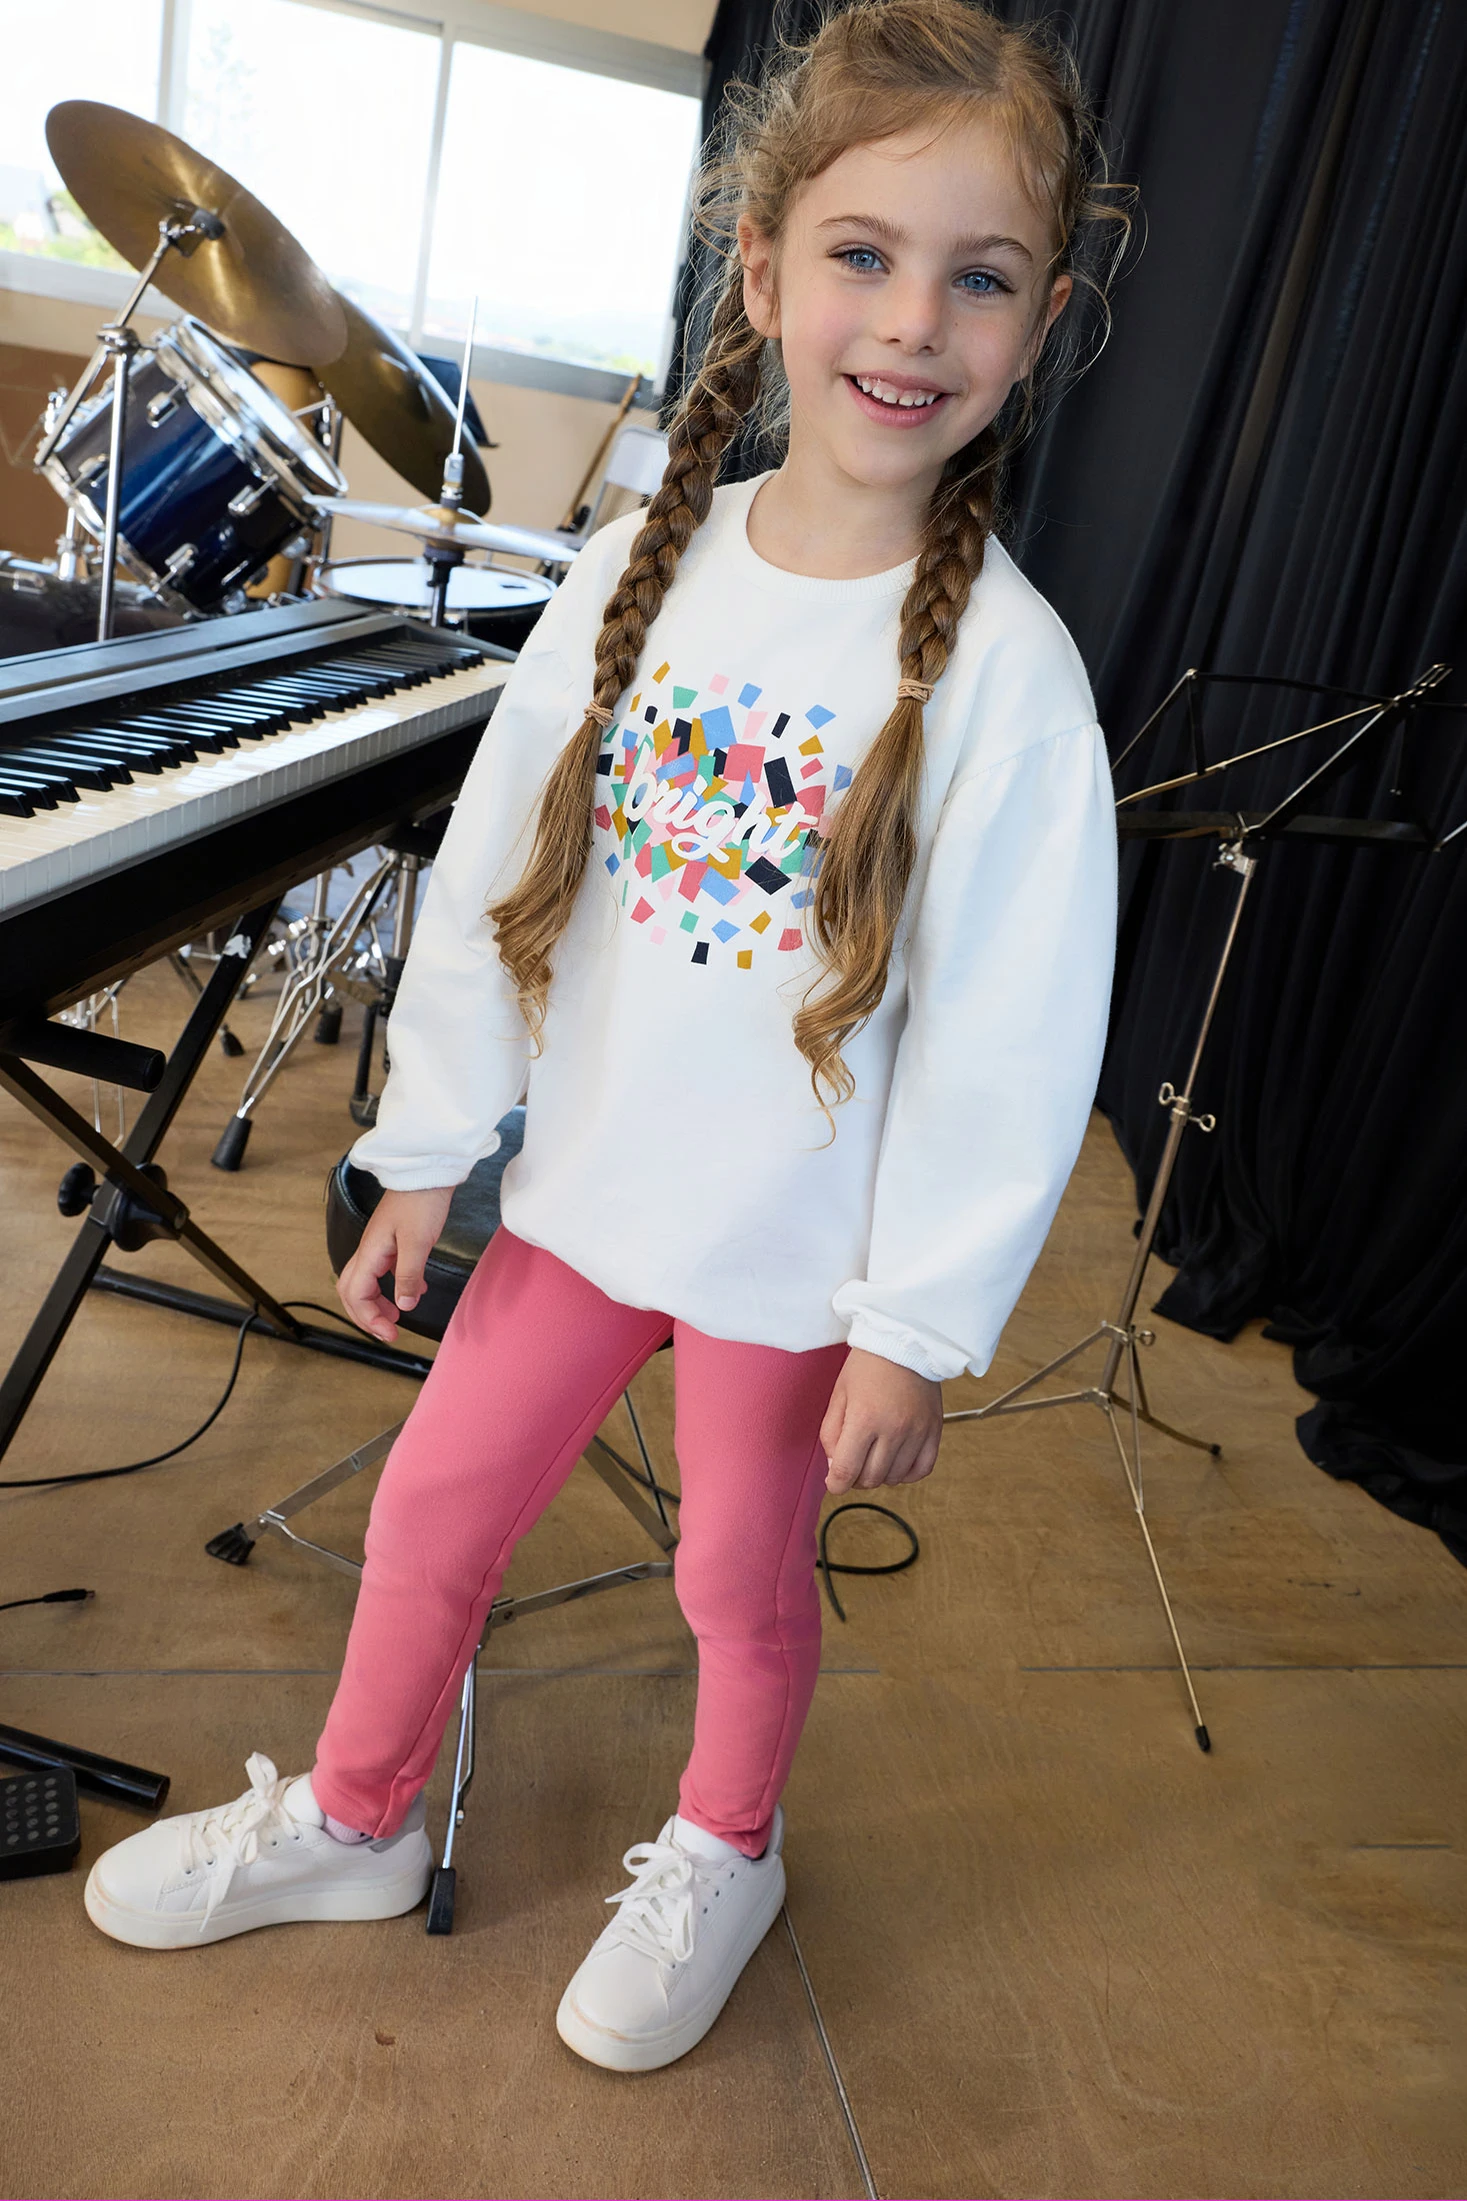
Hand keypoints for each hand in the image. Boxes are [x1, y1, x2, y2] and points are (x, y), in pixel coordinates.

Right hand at [336, 1185, 453, 1343]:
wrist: (427, 1172)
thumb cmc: (421, 1201)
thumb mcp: (417, 1243)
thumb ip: (409, 1276)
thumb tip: (405, 1306)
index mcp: (370, 1253)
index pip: (356, 1295)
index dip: (370, 1319)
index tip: (391, 1333)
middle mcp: (369, 1251)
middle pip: (352, 1291)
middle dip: (365, 1316)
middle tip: (387, 1333)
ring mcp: (378, 1246)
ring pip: (366, 1282)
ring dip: (376, 1303)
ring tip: (396, 1317)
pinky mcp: (391, 1241)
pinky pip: (382, 1271)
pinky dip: (391, 1287)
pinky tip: (413, 1291)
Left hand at [820, 1346, 942, 1493]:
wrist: (903, 1341)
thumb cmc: (867, 1365)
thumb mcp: (838, 1395)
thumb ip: (831, 1434)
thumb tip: (835, 1467)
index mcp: (864, 1419)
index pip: (846, 1471)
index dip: (835, 1484)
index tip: (833, 1482)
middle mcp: (893, 1429)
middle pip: (871, 1479)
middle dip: (855, 1478)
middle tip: (852, 1463)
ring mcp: (917, 1432)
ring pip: (895, 1478)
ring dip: (880, 1475)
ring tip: (874, 1457)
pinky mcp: (934, 1430)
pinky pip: (922, 1469)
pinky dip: (907, 1474)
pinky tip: (896, 1461)